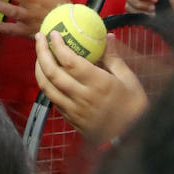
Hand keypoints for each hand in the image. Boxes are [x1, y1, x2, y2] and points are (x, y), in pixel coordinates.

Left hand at [34, 31, 147, 146]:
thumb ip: (114, 59)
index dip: (58, 45)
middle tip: (39, 37)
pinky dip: (47, 85)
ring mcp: (74, 110)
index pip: (70, 61)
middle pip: (52, 72)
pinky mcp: (70, 119)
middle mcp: (82, 96)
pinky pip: (53, 99)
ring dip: (39, 68)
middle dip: (41, 52)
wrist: (131, 141)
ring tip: (39, 55)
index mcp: (98, 84)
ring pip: (47, 87)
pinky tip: (48, 76)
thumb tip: (108, 37)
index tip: (53, 33)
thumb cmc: (134, 109)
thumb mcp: (130, 81)